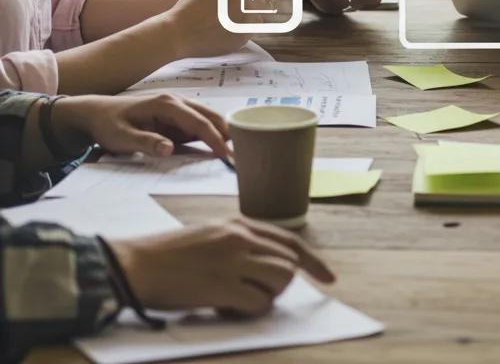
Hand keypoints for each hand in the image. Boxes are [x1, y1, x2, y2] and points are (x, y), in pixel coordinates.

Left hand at [54, 92, 230, 157]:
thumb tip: (170, 149)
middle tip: (242, 152)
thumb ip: (146, 143)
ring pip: (207, 118)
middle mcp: (177, 102)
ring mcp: (177, 108)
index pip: (198, 122)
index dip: (214, 138)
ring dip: (221, 132)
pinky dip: (211, 133)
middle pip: (210, 115)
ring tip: (237, 150)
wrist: (96, 113)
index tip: (227, 154)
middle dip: (227, 132)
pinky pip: (198, 124)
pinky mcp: (176, 117)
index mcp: (166, 104)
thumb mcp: (121, 137)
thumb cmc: (108, 125)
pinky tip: (219, 145)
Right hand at [110, 218, 335, 315]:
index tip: (328, 277)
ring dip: (267, 297)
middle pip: (289, 263)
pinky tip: (228, 309)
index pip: (290, 240)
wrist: (135, 264)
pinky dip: (250, 311)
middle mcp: (241, 237)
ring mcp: (233, 260)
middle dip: (280, 285)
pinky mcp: (221, 285)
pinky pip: (258, 302)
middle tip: (254, 295)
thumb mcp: (211, 235)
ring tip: (240, 300)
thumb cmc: (168, 255)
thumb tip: (266, 264)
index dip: (313, 261)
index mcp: (240, 224)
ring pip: (280, 280)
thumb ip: (240, 244)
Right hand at [161, 0, 290, 59]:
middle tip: (235, 2)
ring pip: (259, 17)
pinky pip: (250, 31)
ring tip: (223, 16)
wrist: (178, 33)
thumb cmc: (195, 2)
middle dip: (259, 0)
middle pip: (268, 1)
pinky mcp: (245, 40)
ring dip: (249, 15)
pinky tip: (221, 27)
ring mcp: (249, 25)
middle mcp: (250, 5)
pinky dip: (241, 28)